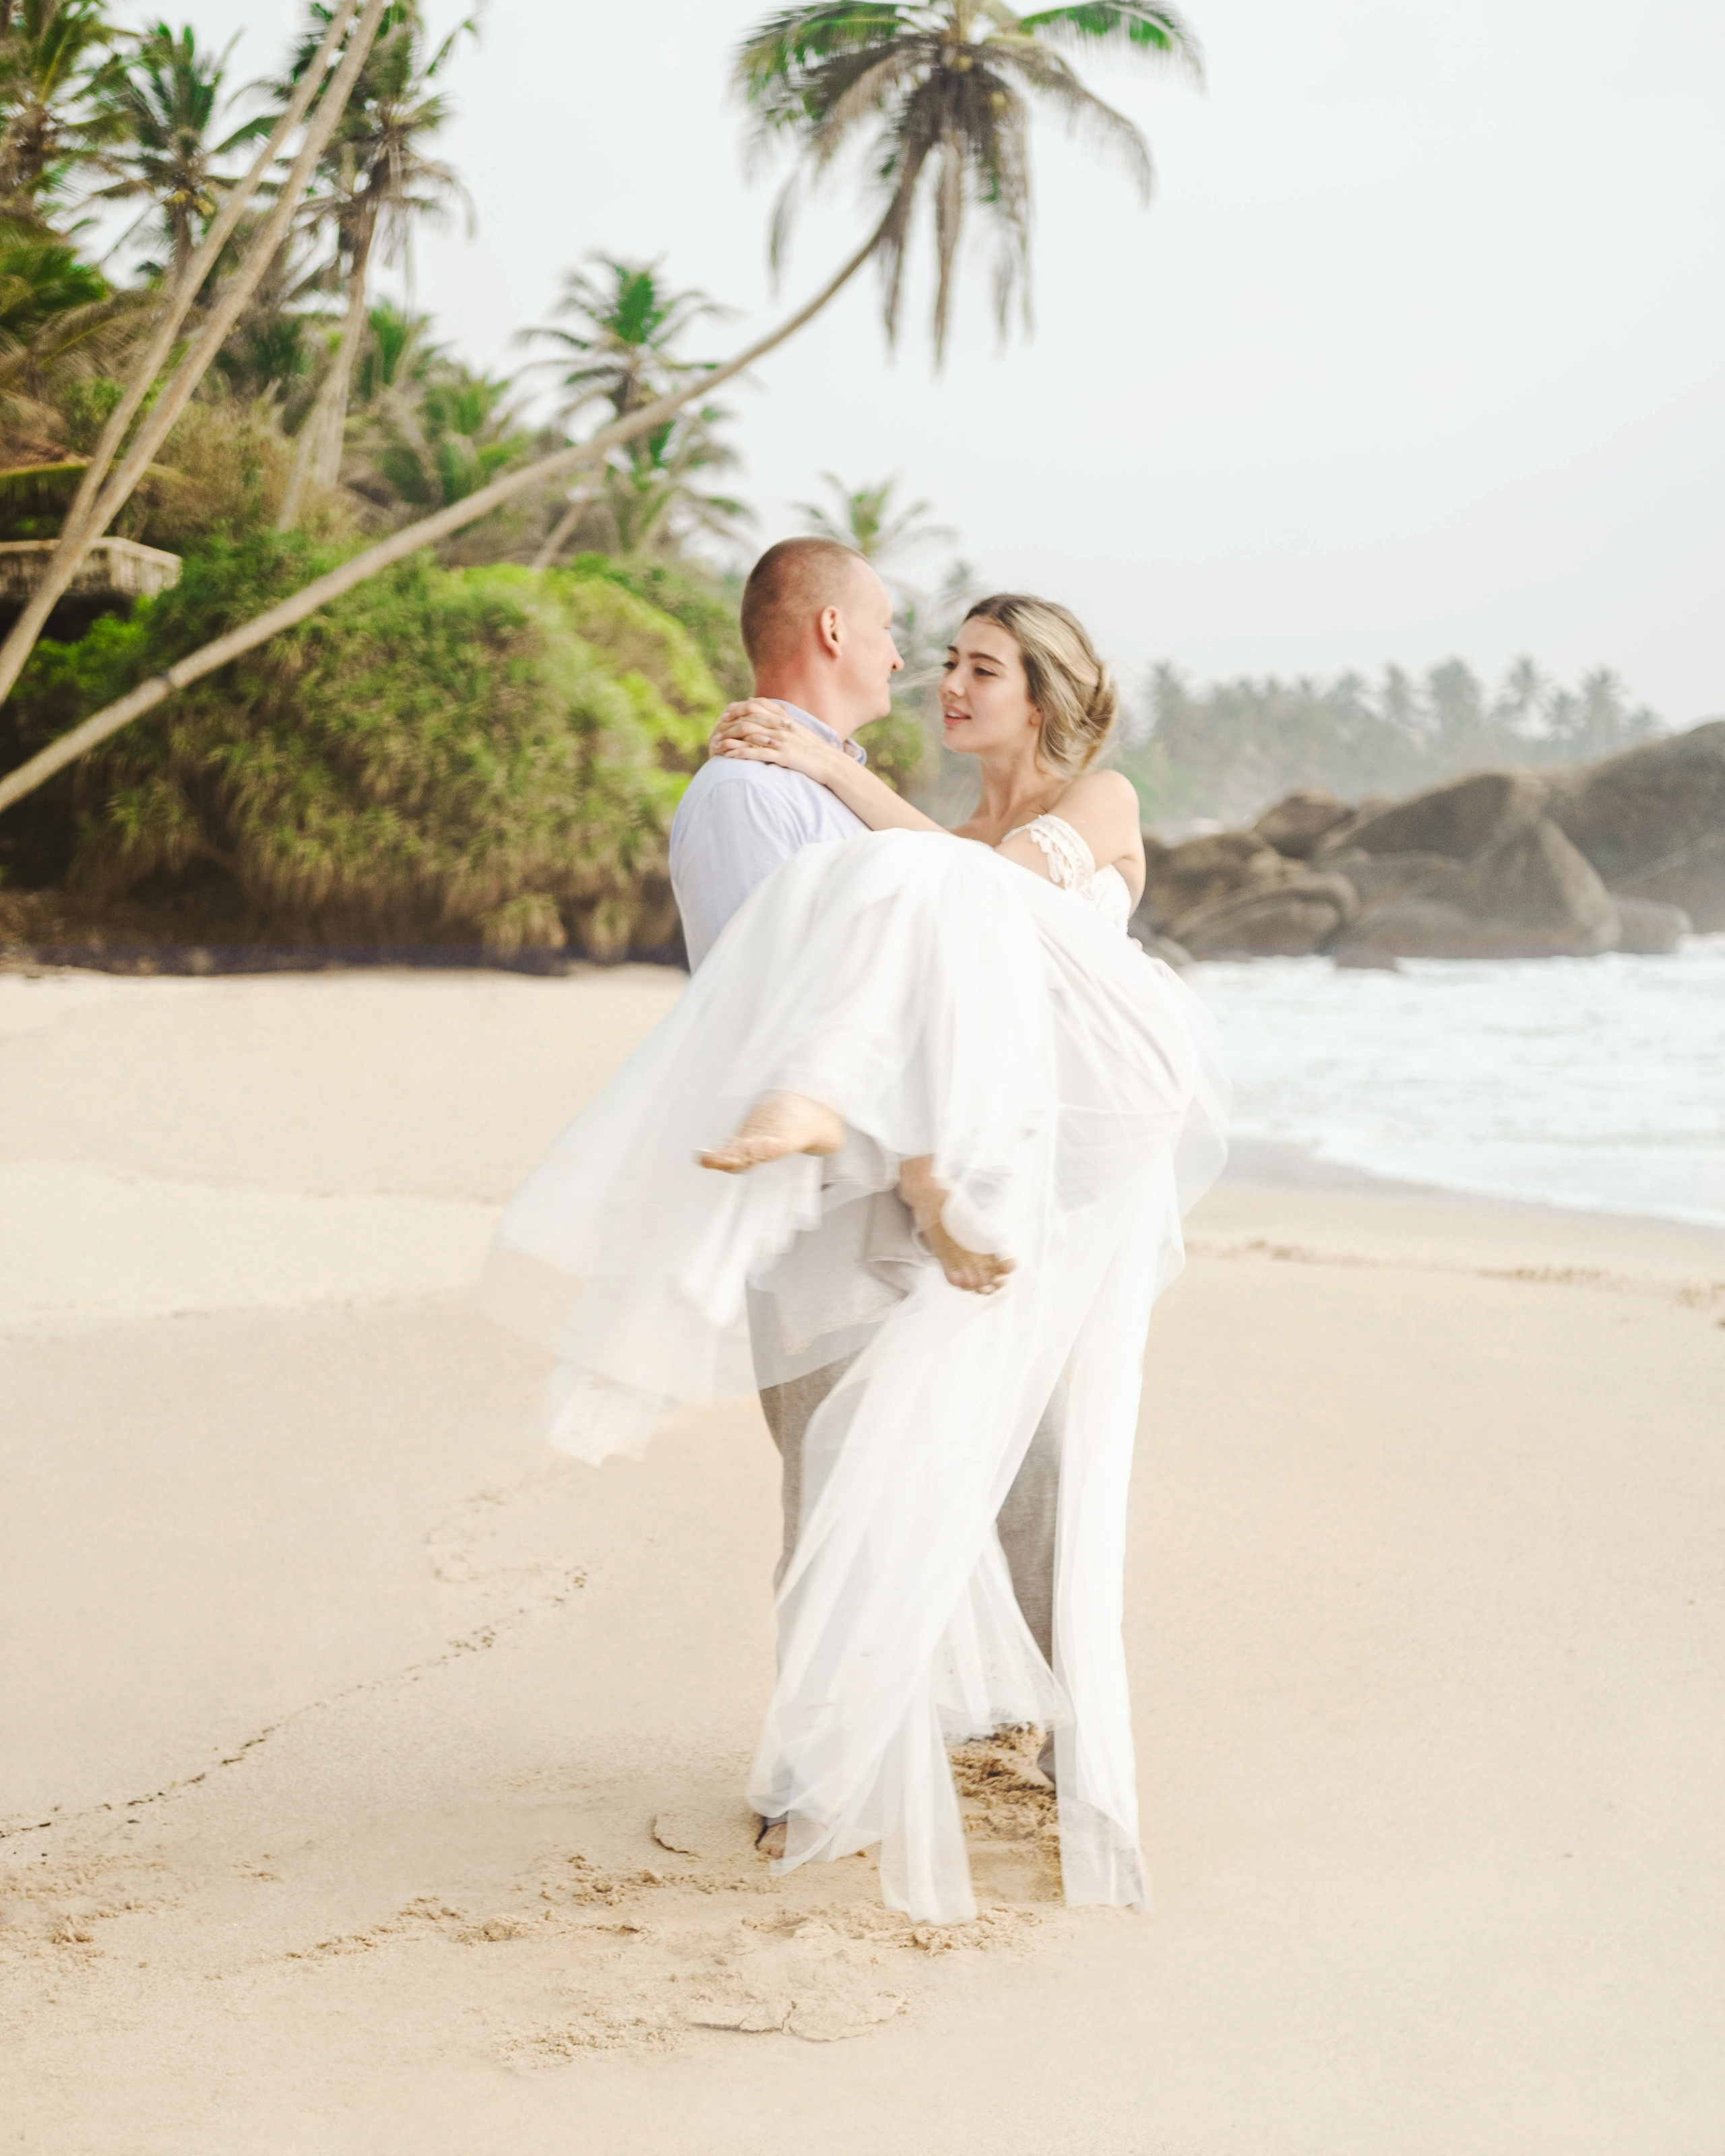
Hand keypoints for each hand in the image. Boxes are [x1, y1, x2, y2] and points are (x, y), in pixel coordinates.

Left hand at [708, 700, 842, 782]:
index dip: (740, 709)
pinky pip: (757, 753)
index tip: (726, 714)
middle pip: (750, 720)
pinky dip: (740, 754)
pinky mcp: (783, 756)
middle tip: (716, 729)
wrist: (833, 765)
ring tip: (716, 745)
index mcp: (786, 721)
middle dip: (730, 724)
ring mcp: (782, 741)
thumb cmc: (817, 752)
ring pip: (750, 736)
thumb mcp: (802, 732)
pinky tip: (728, 757)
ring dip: (731, 740)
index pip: (758, 707)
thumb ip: (786, 723)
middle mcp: (782, 728)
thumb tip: (774, 717)